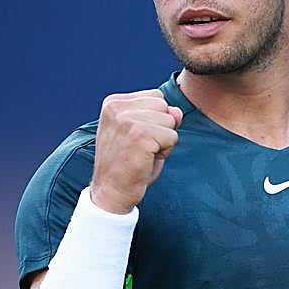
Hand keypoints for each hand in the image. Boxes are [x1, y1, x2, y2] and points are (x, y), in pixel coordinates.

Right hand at [90, 90, 182, 213]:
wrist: (111, 191)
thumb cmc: (126, 162)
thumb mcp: (143, 132)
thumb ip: (160, 116)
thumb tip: (177, 112)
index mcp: (114, 102)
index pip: (156, 97)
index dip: (155, 119)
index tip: (136, 137)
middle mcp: (117, 108)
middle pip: (164, 106)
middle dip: (161, 128)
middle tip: (141, 147)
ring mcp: (128, 120)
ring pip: (170, 120)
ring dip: (164, 141)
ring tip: (143, 153)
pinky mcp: (140, 136)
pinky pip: (172, 137)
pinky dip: (165, 151)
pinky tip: (147, 160)